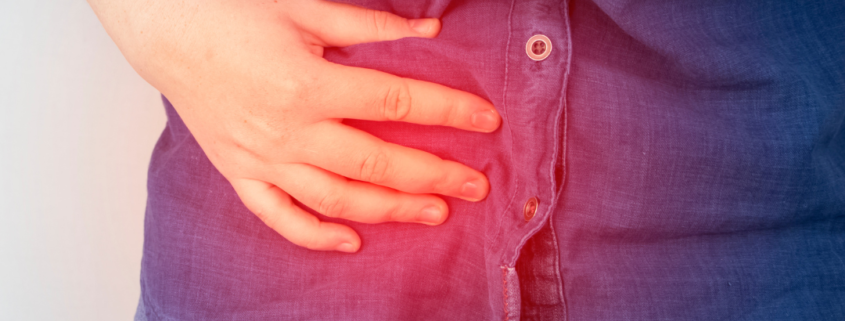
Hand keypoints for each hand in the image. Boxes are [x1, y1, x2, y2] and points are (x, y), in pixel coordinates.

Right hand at [89, 0, 499, 251]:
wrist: (164, 29)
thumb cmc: (231, 13)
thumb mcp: (305, 8)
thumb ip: (371, 27)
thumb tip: (429, 29)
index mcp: (307, 84)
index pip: (397, 103)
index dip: (448, 111)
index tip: (485, 121)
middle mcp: (287, 130)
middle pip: (376, 163)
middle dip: (433, 176)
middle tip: (475, 187)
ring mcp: (261, 158)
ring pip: (337, 199)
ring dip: (391, 211)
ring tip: (434, 215)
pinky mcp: (239, 172)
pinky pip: (280, 216)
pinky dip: (316, 234)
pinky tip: (353, 242)